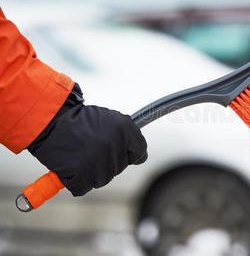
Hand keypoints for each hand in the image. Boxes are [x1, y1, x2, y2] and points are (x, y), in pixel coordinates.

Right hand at [28, 85, 147, 195]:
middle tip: (91, 146)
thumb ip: (128, 136)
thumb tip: (140, 158)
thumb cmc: (80, 121)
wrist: (52, 122)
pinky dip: (75, 181)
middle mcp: (115, 148)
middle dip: (107, 160)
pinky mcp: (81, 177)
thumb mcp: (112, 119)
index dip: (129, 154)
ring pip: (102, 179)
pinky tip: (71, 166)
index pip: (139, 154)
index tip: (121, 152)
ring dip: (92, 171)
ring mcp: (98, 164)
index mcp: (125, 131)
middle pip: (119, 168)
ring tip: (80, 153)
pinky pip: (83, 187)